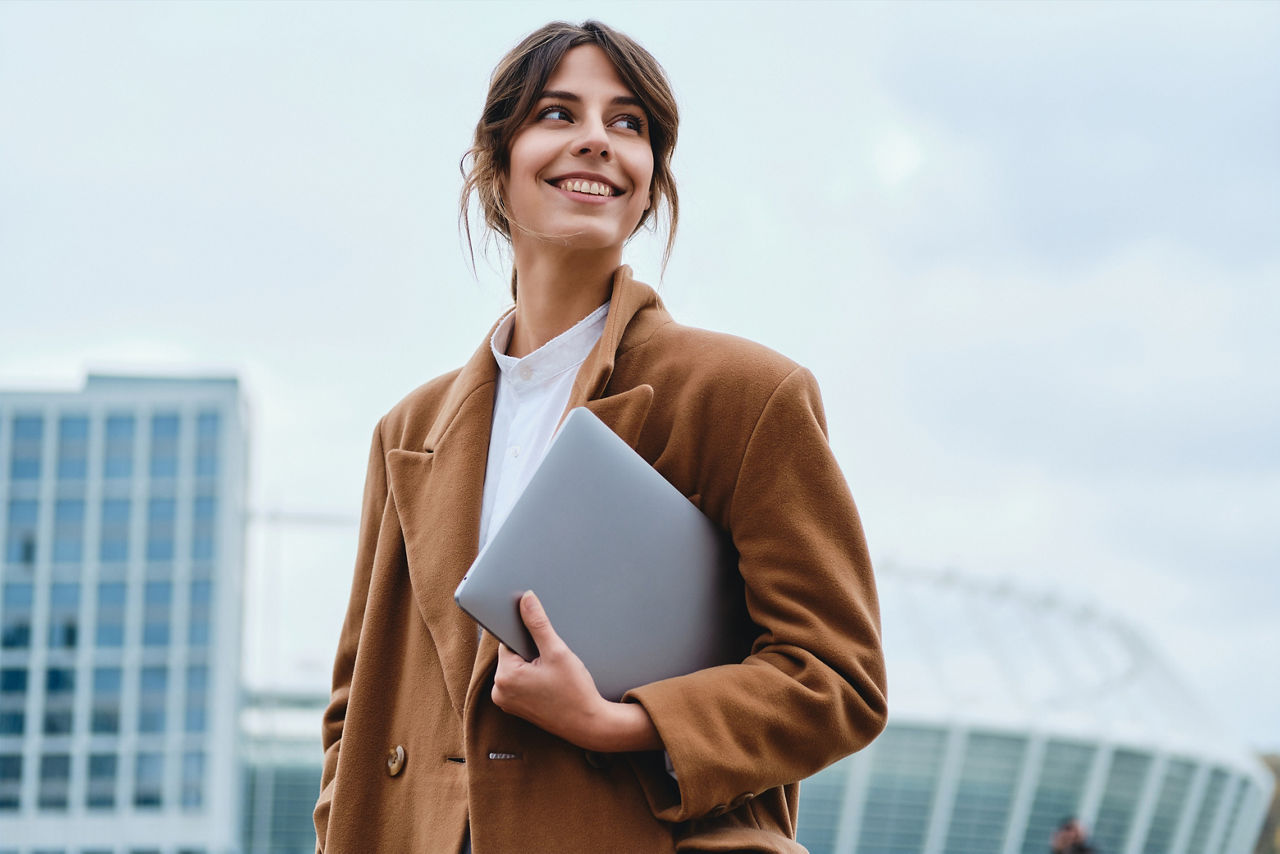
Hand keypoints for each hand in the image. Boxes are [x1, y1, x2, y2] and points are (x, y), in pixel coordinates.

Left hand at [491, 591, 662, 752]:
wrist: (588, 724)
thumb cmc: (575, 692)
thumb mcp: (557, 652)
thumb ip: (538, 623)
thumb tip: (525, 599)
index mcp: (505, 677)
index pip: (508, 640)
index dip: (525, 633)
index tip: (539, 633)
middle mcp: (500, 691)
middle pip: (512, 654)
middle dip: (530, 650)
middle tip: (552, 658)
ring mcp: (507, 702)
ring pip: (517, 667)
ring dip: (532, 663)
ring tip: (553, 672)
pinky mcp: (516, 707)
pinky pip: (520, 682)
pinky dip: (533, 676)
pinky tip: (551, 681)